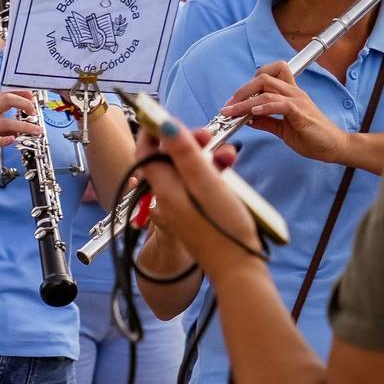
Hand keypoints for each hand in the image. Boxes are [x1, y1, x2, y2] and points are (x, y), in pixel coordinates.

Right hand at [0, 91, 42, 170]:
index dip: (22, 92)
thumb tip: (27, 123)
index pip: (7, 93)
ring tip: (37, 131)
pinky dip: (5, 140)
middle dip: (24, 103)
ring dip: (24, 126)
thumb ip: (9, 124)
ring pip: (6, 123)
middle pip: (6, 100)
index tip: (33, 97)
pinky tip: (13, 140)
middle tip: (34, 112)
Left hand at [135, 118, 256, 279]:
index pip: (146, 153)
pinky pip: (195, 189)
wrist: (238, 269)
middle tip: (207, 135)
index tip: (163, 114)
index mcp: (163, 190)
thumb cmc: (223, 227)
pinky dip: (209, 177)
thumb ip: (184, 152)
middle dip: (186, 144)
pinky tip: (228, 174)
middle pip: (167, 162)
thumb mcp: (205, 181)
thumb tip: (163, 124)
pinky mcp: (193, 217)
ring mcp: (178, 210)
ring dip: (204, 159)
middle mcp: (165, 200)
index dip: (152, 131)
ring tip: (228, 155)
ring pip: (185, 174)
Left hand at [219, 60, 347, 164]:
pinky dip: (264, 107)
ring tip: (232, 112)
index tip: (235, 99)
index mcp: (289, 94)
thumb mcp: (282, 129)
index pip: (271, 72)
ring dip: (245, 101)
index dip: (250, 81)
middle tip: (228, 106)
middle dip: (241, 90)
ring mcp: (298, 101)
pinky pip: (280, 104)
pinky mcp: (302, 113)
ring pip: (267, 90)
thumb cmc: (311, 137)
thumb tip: (246, 118)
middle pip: (263, 78)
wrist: (334, 147)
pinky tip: (253, 113)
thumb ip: (266, 121)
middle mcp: (294, 93)